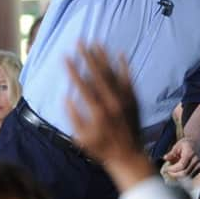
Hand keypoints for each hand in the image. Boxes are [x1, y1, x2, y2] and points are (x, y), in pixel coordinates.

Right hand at [66, 44, 141, 162]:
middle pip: (97, 74)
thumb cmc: (102, 149)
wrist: (129, 156)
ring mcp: (124, 99)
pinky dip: (124, 66)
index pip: (82, 84)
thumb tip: (66, 98)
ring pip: (113, 73)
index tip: (66, 56)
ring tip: (96, 43)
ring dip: (103, 57)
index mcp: (97, 111)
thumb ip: (73, 117)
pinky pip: (128, 79)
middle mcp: (111, 102)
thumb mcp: (81, 138)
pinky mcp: (133, 99)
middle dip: (87, 56)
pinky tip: (120, 53)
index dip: (73, 69)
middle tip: (80, 42)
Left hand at [162, 137, 199, 178]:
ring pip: (188, 176)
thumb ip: (172, 152)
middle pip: (185, 173)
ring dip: (179, 176)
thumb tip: (165, 158)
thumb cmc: (187, 143)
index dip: (172, 169)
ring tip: (173, 172)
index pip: (181, 166)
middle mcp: (196, 160)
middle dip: (174, 174)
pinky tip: (179, 172)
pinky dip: (184, 176)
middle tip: (168, 172)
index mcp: (190, 153)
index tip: (166, 169)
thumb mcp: (178, 145)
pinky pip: (191, 176)